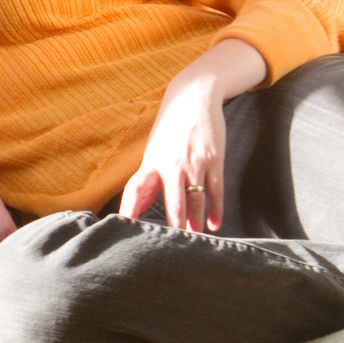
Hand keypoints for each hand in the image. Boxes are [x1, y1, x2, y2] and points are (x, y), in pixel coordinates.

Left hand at [119, 76, 226, 232]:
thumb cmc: (170, 128)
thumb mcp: (154, 150)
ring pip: (196, 200)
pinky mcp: (214, 160)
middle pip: (173, 203)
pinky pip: (216, 190)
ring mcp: (195, 163)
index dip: (131, 210)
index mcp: (152, 162)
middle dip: (174, 226)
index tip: (127, 229)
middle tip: (172, 246)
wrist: (194, 96)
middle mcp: (172, 165)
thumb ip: (148, 179)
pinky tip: (213, 224)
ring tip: (194, 240)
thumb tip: (138, 208)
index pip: (137, 191)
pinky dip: (215, 210)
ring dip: (195, 222)